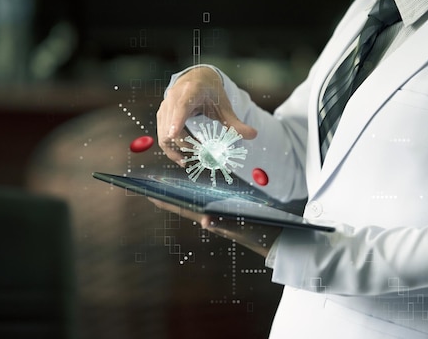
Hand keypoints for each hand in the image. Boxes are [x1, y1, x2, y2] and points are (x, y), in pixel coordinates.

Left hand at [148, 197, 281, 257]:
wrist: (280, 242)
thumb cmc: (262, 235)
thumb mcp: (245, 229)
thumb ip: (225, 225)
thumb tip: (205, 220)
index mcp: (213, 220)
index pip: (183, 209)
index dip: (166, 201)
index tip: (147, 192)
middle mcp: (213, 218)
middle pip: (185, 205)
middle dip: (169, 195)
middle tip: (152, 184)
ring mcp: (220, 216)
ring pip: (195, 204)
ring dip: (181, 195)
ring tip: (169, 184)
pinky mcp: (230, 214)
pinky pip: (210, 203)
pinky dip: (200, 196)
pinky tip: (198, 191)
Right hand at [157, 66, 256, 165]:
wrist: (197, 79)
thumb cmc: (211, 92)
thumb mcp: (224, 106)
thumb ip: (236, 122)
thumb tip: (254, 135)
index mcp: (190, 92)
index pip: (181, 106)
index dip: (176, 120)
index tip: (173, 134)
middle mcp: (173, 98)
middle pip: (171, 125)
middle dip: (182, 143)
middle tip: (197, 156)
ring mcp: (165, 107)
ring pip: (163, 133)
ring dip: (174, 149)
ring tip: (187, 161)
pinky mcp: (162, 116)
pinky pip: (162, 135)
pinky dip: (170, 147)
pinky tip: (182, 156)